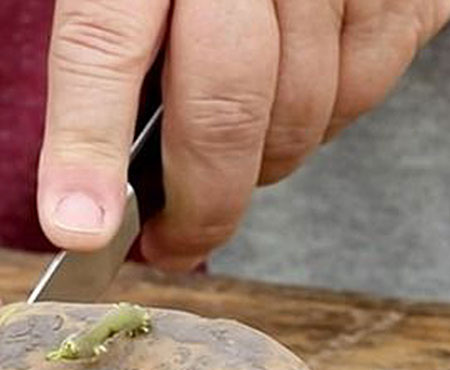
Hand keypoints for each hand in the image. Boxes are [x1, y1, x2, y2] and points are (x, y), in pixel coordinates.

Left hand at [36, 0, 449, 268]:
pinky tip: (289, 108)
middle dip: (198, 203)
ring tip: (227, 166)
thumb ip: (106, 49)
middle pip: (223, 103)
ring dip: (261, 167)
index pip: (102, 44)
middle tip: (172, 245)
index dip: (88, 145)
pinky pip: (366, 86)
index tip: (82, 231)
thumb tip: (88, 196)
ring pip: (303, 111)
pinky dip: (326, 121)